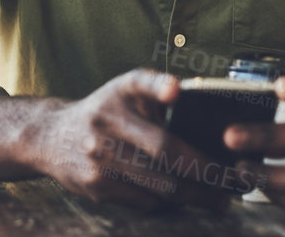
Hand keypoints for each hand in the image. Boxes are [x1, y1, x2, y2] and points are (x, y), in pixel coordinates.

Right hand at [24, 69, 249, 209]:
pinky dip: (167, 202)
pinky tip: (180, 200)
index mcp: (118, 92)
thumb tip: (207, 113)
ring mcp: (99, 156)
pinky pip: (145, 200)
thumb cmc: (105, 113)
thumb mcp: (123, 92)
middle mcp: (106, 120)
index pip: (139, 83)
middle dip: (206, 171)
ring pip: (161, 184)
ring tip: (218, 199)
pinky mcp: (96, 186)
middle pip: (165, 150)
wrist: (52, 137)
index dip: (157, 86)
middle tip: (233, 183)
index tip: (175, 91)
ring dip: (196, 195)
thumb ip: (157, 94)